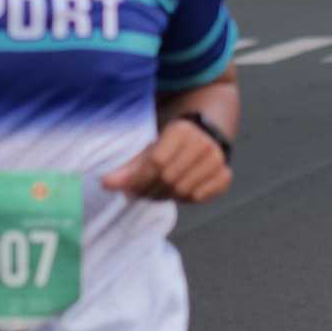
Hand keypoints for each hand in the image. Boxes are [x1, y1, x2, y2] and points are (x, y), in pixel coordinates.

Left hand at [102, 119, 232, 204]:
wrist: (205, 134)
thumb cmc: (169, 144)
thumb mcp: (149, 148)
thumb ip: (129, 167)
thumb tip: (106, 184)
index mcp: (181, 131)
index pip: (155, 163)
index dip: (139, 180)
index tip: (127, 190)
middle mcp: (203, 144)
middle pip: (169, 178)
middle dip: (150, 191)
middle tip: (140, 194)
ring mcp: (217, 160)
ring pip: (184, 191)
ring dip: (166, 197)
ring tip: (157, 192)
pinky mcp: (225, 175)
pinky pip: (200, 197)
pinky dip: (185, 199)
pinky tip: (177, 192)